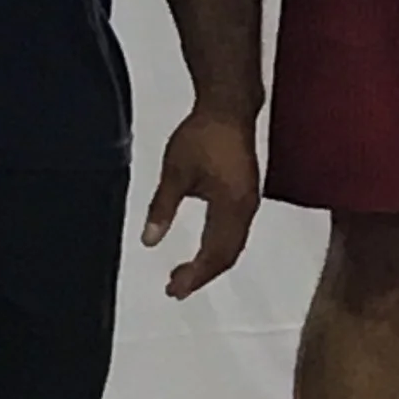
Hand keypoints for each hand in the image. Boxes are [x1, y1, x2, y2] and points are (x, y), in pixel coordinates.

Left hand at [141, 107, 261, 299]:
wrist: (229, 108)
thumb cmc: (202, 136)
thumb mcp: (175, 173)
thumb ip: (163, 209)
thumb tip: (149, 241)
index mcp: (232, 207)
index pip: (215, 254)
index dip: (195, 276)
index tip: (173, 290)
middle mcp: (246, 210)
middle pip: (228, 255)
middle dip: (202, 275)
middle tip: (175, 288)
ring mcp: (249, 202)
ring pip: (233, 245)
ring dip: (211, 263)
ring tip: (185, 274)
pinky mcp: (246, 194)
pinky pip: (236, 232)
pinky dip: (219, 248)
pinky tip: (203, 248)